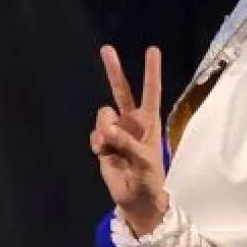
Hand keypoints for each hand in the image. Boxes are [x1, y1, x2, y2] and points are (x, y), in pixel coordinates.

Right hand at [90, 45, 167, 236]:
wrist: (136, 197)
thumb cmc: (149, 177)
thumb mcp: (144, 159)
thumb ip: (126, 142)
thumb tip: (106, 129)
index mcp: (149, 121)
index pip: (151, 91)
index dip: (151, 71)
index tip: (152, 50)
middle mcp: (131, 121)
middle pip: (121, 90)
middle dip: (114, 70)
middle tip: (106, 48)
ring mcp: (115, 131)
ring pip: (103, 116)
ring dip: (105, 131)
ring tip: (114, 149)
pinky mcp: (101, 143)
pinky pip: (94, 136)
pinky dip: (97, 146)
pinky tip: (106, 156)